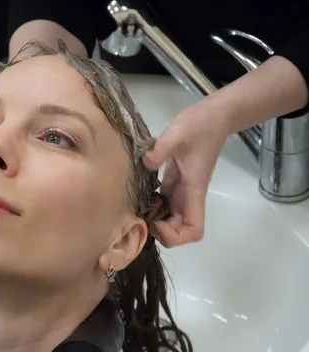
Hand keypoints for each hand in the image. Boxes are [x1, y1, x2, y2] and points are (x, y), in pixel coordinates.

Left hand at [143, 98, 231, 246]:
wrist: (214, 116)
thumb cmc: (200, 126)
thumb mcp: (177, 134)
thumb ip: (161, 149)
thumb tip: (146, 161)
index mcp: (193, 192)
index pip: (194, 230)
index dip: (176, 235)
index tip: (158, 221)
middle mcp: (189, 197)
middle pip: (181, 231)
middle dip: (162, 232)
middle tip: (142, 217)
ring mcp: (182, 191)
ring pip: (171, 220)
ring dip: (156, 221)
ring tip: (138, 209)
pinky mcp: (176, 183)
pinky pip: (164, 204)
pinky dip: (153, 207)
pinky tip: (139, 196)